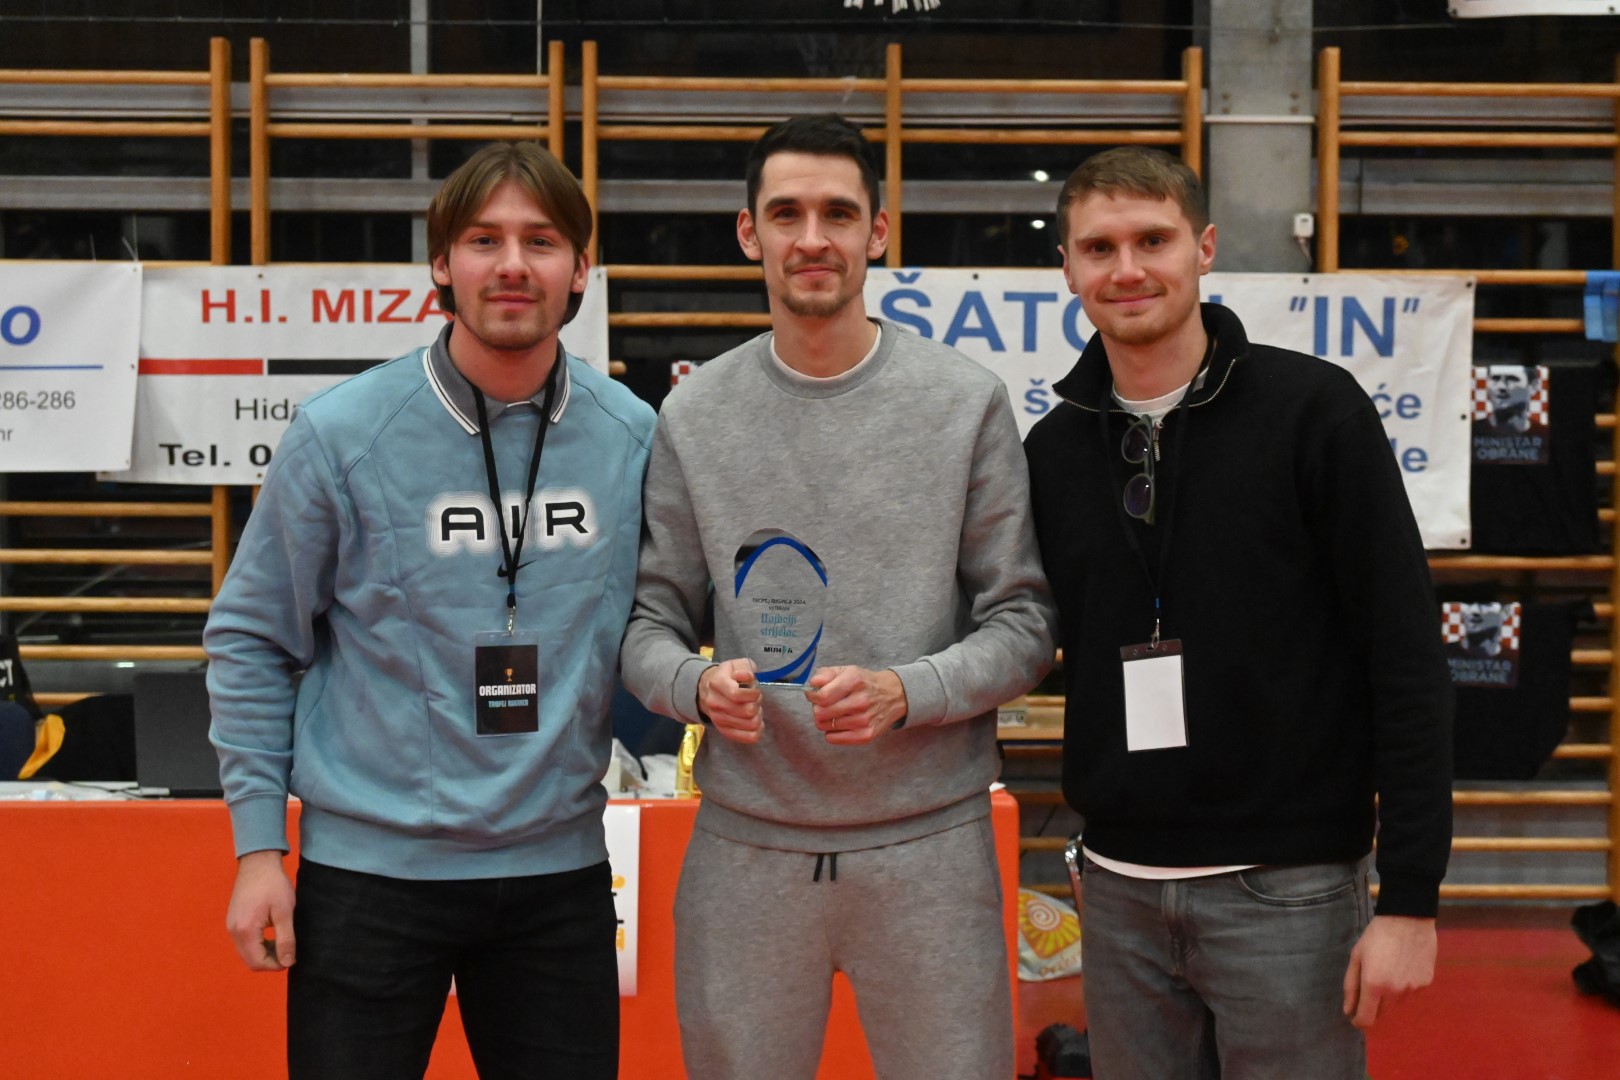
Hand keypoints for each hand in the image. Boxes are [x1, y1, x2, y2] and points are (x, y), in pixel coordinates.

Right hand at [226, 849, 296, 971]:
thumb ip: (286, 939)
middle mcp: (233, 931)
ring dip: (263, 953)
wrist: (258, 862)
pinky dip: (257, 945)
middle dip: (269, 962)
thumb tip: (288, 962)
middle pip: (249, 960)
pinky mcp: (233, 920)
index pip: (257, 962)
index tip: (291, 958)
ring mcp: (231, 926)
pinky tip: (271, 935)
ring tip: (282, 942)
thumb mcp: (285, 911)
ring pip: (246, 952)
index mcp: (245, 931)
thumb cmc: (273, 884)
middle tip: (288, 951)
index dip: (275, 965)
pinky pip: (244, 942)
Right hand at [698, 659, 762, 743]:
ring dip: (758, 716)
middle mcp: (715, 703)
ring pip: (750, 724)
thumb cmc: (727, 676)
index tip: (755, 690)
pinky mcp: (724, 731)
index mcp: (717, 683)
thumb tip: (748, 677)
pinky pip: (748, 738)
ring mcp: (718, 719)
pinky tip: (756, 721)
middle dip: (757, 703)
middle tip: (755, 699)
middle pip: (747, 711)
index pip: (737, 694)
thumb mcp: (736, 664)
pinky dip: (757, 731)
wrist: (706, 689)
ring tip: (754, 708)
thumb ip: (745, 668)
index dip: (753, 693)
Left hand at [805, 666, 907, 744]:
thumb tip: (812, 684)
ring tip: (837, 713)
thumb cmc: (864, 683)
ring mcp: (864, 720)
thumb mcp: (846, 671)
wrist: (893, 695)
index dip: (812, 696)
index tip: (814, 696)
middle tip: (827, 705)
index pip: (822, 696)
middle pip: (821, 713)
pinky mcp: (866, 735)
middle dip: (818, 708)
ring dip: (826, 720)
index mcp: (854, 681)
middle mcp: (860, 701)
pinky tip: (841, 724)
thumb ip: (825, 674)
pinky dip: (832, 732)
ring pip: (825, 726)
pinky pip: (832, 738)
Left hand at [1342, 914, 1436, 1028]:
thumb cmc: (1376, 935)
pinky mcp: (1425, 983)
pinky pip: (1411, 992)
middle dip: (1373, 1006)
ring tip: (1388, 970)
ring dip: (1389, 996)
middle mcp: (1395, 991)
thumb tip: (1348, 1011)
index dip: (1359, 1021)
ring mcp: (1412, 988)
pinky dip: (1404, 986)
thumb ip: (1351, 986)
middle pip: (1382, 1013)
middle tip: (1370, 987)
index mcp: (1374, 984)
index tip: (1354, 1018)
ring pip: (1397, 1003)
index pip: (1367, 1018)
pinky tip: (1402, 966)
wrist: (1408, 918)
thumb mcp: (1356, 956)